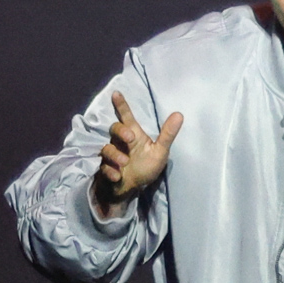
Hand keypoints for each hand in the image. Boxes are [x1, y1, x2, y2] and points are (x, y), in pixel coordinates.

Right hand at [93, 92, 182, 216]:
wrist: (131, 189)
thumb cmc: (146, 167)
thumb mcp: (160, 152)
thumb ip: (167, 135)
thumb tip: (179, 114)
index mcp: (134, 135)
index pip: (127, 117)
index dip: (122, 105)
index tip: (116, 93)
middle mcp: (121, 143)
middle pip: (114, 128)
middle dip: (120, 131)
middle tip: (130, 138)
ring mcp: (112, 156)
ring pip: (107, 149)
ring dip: (115, 156)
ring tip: (125, 163)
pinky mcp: (105, 170)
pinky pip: (104, 168)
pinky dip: (111, 173)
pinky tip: (118, 177)